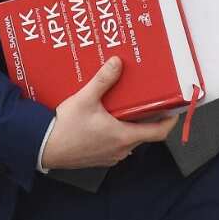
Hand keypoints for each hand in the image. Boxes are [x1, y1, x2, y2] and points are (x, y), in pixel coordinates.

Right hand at [40, 57, 178, 169]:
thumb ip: (103, 80)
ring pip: (130, 139)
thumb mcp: (85, 99)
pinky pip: (117, 144)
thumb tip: (118, 62)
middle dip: (149, 117)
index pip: (159, 133)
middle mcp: (121, 149)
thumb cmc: (66, 127)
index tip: (175, 108)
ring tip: (128, 105)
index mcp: (124, 136)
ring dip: (132, 124)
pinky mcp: (99, 158)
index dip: (170, 121)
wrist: (43, 148)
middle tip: (149, 98)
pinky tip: (109, 118)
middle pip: (145, 134)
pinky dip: (118, 132)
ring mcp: (110, 156)